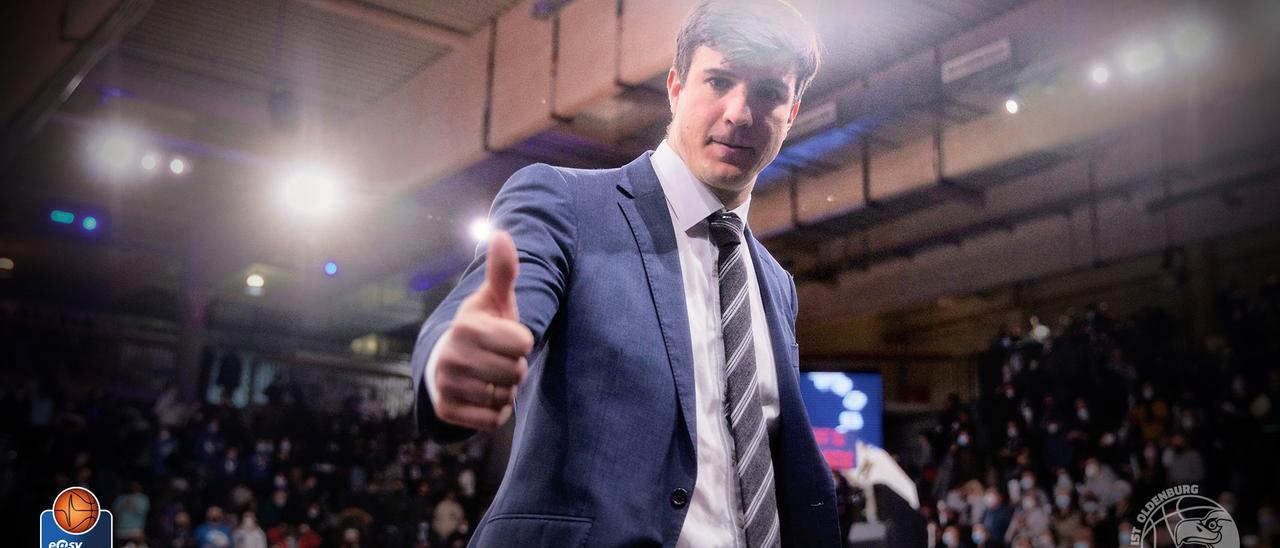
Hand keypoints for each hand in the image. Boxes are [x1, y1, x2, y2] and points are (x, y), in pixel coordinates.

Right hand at [433, 230, 532, 430]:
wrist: (447, 362)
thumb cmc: (482, 329)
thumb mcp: (494, 300)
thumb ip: (503, 271)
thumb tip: (501, 234)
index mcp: (466, 326)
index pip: (523, 343)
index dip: (521, 342)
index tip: (504, 338)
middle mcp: (452, 356)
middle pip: (516, 372)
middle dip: (514, 368)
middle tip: (497, 359)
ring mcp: (447, 385)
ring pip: (505, 397)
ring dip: (505, 390)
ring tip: (489, 377)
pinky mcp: (448, 411)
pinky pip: (493, 420)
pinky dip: (496, 412)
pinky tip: (484, 396)